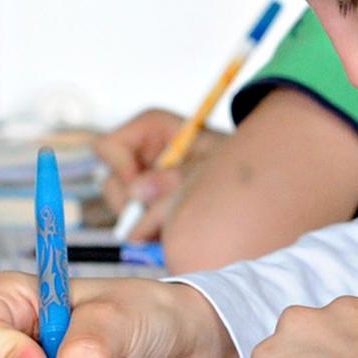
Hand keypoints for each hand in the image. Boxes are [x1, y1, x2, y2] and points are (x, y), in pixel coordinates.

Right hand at [94, 108, 226, 241]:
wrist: (248, 176)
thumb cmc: (231, 157)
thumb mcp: (210, 163)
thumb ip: (175, 176)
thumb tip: (136, 191)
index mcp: (151, 128)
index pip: (109, 145)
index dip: (121, 168)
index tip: (143, 187)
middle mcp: (141, 152)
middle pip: (111, 182)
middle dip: (132, 203)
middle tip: (162, 212)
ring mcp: (142, 177)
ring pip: (121, 205)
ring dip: (144, 219)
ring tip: (177, 218)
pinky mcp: (148, 200)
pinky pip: (135, 221)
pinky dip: (153, 229)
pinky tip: (176, 226)